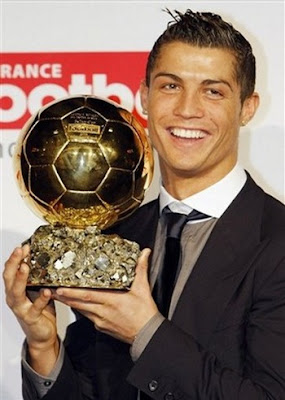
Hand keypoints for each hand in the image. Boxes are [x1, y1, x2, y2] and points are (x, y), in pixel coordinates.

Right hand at [3, 245, 58, 373]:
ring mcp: (21, 308)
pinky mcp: (31, 318)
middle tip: (20, 250)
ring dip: (21, 278)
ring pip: (16, 292)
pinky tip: (46, 291)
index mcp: (15, 289)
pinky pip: (35, 308)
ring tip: (26, 266)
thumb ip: (37, 276)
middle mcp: (14, 298)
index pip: (10, 271)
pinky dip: (40, 299)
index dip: (15, 258)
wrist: (42, 334)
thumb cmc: (40, 310)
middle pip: (9, 278)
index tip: (23, 246)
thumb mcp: (36, 289)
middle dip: (14, 262)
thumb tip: (42, 257)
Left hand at [54, 248, 157, 343]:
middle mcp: (104, 312)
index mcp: (112, 301)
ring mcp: (101, 321)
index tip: (61, 288)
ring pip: (82, 311)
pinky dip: (80, 310)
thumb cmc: (144, 313)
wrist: (147, 335)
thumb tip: (144, 254)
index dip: (73, 292)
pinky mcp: (102, 327)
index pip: (88, 296)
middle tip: (52, 291)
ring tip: (59, 296)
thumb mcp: (143, 288)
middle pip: (79, 304)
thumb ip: (141, 269)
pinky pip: (88, 317)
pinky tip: (76, 305)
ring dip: (70, 303)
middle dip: (64, 297)